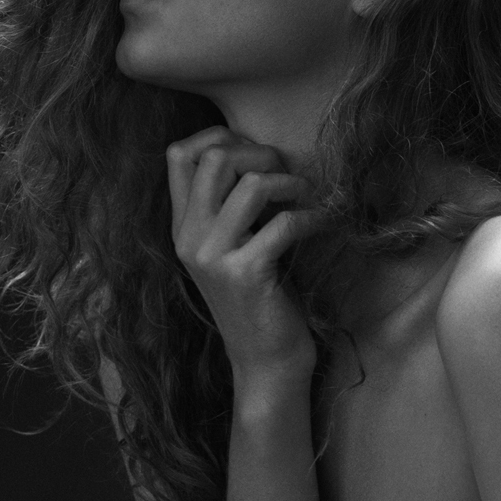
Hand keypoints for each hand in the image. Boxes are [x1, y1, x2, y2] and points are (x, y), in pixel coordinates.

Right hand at [167, 127, 324, 387]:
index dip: (219, 137)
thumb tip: (257, 153)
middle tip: (286, 173)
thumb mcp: (233, 247)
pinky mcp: (246, 275)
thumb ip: (230, 206)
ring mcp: (214, 257)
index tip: (255, 152)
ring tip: (307, 197)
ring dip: (290, 182)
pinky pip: (284, 223)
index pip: (177, 155)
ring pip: (251, 184)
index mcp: (182, 227)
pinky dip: (312, 217)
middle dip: (258, 152)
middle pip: (213, 158)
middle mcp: (189, 239)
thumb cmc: (259, 300)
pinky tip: (323, 223)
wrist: (265, 363)